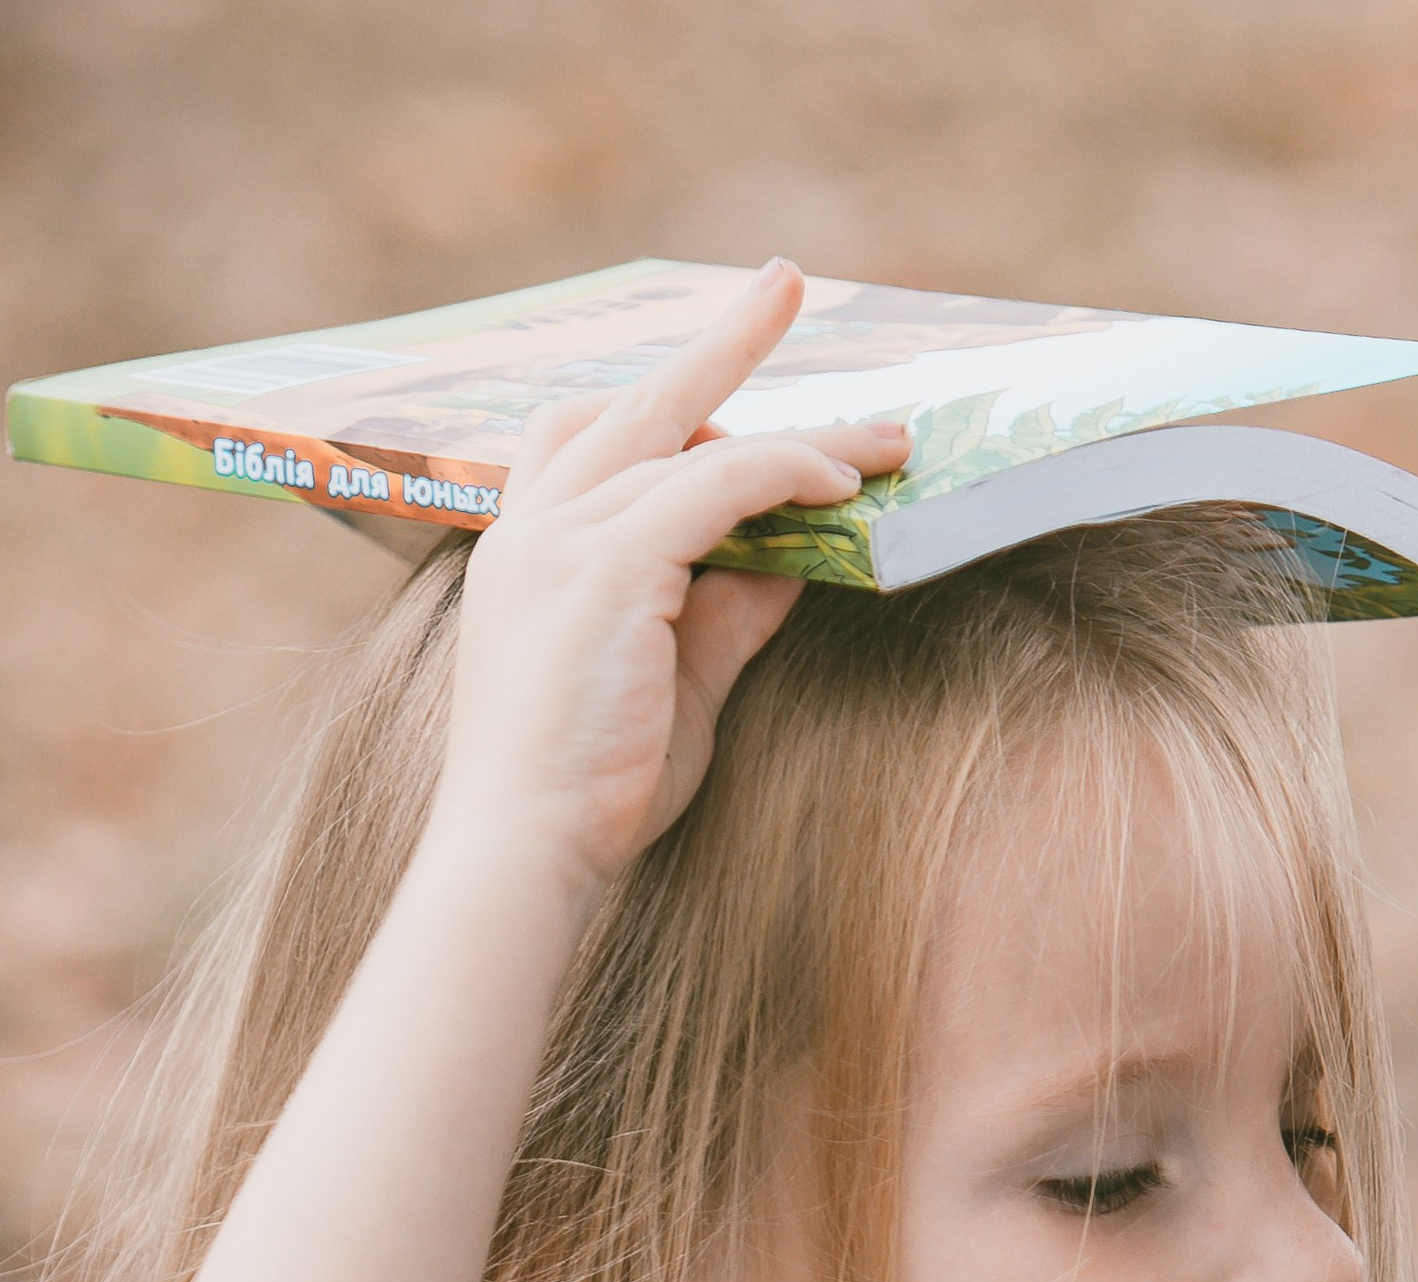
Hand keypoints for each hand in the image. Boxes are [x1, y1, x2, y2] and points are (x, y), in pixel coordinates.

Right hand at [428, 258, 910, 915]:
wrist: (521, 852)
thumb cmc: (588, 791)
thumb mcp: (676, 684)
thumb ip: (728, 612)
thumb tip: (796, 560)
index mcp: (528, 548)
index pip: (590, 437)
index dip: (669, 405)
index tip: (735, 392)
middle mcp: (537, 525)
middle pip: (639, 400)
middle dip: (721, 342)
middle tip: (784, 284)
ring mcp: (565, 538)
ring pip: (696, 440)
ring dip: (802, 435)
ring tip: (886, 439)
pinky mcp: (608, 567)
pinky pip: (718, 486)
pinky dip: (787, 474)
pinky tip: (845, 485)